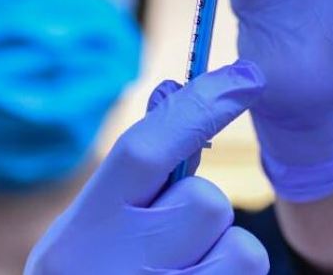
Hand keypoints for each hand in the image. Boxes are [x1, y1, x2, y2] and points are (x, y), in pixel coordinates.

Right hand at [25, 61, 269, 274]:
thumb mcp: (90, 228)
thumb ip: (132, 176)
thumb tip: (175, 95)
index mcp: (86, 227)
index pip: (145, 150)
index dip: (199, 107)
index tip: (246, 77)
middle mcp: (119, 264)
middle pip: (205, 202)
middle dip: (197, 211)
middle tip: (165, 237)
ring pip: (239, 247)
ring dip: (221, 253)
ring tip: (180, 272)